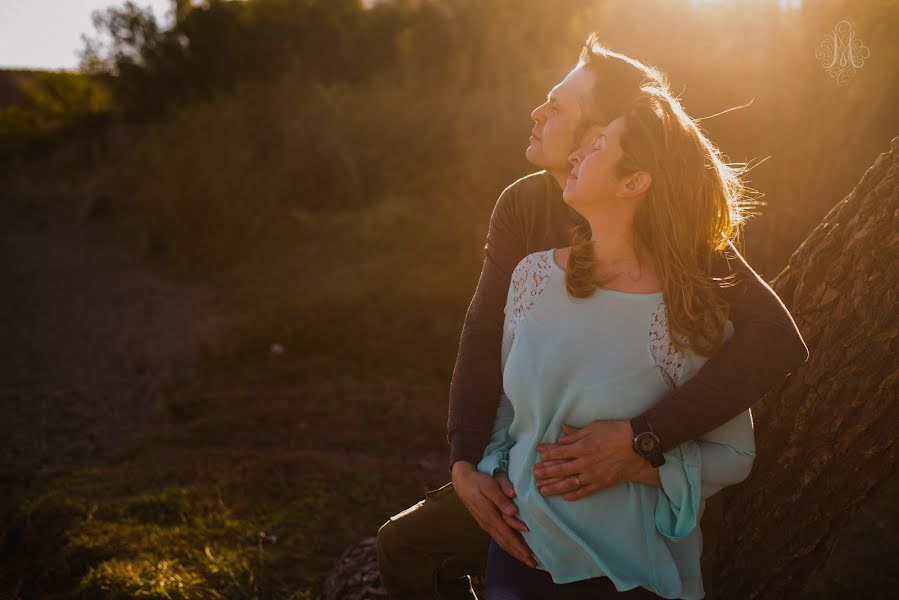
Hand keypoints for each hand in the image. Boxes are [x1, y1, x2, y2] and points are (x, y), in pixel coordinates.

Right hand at [451, 461, 536, 567]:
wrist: (462, 482)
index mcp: (490, 516)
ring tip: (526, 560)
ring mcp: (486, 525)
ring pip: (502, 542)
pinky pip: (499, 538)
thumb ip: (501, 497)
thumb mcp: (489, 485)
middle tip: (533, 564)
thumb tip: (513, 511)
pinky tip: (513, 549)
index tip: (531, 554)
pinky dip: (508, 546)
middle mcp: (488, 524)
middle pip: (506, 543)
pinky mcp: (486, 523)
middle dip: (519, 554)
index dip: (519, 545)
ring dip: (514, 552)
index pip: (508, 535)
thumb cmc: (478, 481)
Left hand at [533, 420, 658, 500]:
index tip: (538, 455)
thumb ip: (576, 433)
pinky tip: (565, 497)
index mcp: (581, 447)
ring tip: (542, 491)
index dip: (547, 454)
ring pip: (569, 483)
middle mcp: (584, 463)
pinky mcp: (602, 483)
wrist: (638, 446)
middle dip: (545, 472)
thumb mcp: (594, 427)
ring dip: (554, 487)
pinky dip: (574, 495)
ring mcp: (593, 475)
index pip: (559, 452)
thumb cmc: (616, 432)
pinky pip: (585, 491)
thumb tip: (562, 433)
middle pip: (560, 470)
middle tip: (534, 475)